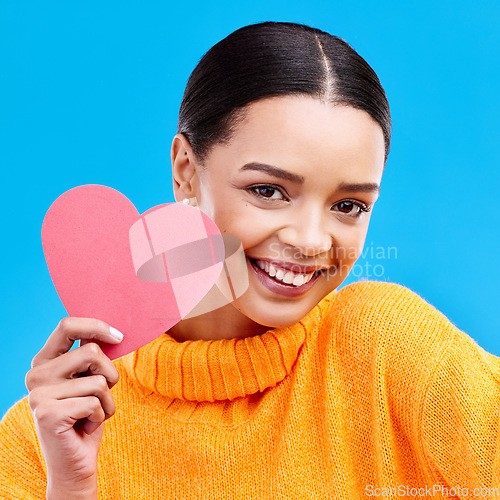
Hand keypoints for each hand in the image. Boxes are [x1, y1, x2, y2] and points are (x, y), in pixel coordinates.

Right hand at [25, 318, 122, 498]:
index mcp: (45, 361)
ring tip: (91, 413)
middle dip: (109, 375)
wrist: (76, 461)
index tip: (119, 337)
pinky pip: (96, 402)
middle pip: (92, 352)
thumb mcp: (91, 379)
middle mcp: (36, 374)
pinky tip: (85, 427)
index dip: (97, 326)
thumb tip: (114, 331)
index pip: (68, 326)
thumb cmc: (88, 416)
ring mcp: (38, 394)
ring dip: (107, 400)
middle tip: (98, 395)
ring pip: (99, 380)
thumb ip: (93, 355)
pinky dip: (101, 416)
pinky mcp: (47, 414)